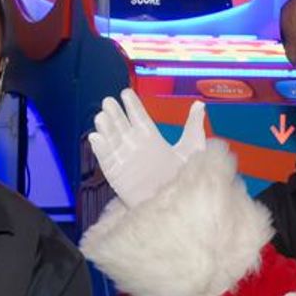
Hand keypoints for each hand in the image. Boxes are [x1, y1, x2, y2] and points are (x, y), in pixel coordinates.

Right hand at [89, 88, 207, 206]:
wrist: (177, 203)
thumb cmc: (187, 177)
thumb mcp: (193, 148)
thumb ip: (193, 125)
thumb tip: (199, 104)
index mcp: (152, 139)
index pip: (139, 118)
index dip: (132, 106)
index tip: (125, 93)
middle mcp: (136, 147)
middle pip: (122, 126)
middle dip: (115, 113)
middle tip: (108, 101)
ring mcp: (126, 161)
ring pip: (112, 140)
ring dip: (106, 128)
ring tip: (101, 116)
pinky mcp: (117, 176)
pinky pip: (107, 160)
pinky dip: (100, 150)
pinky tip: (95, 137)